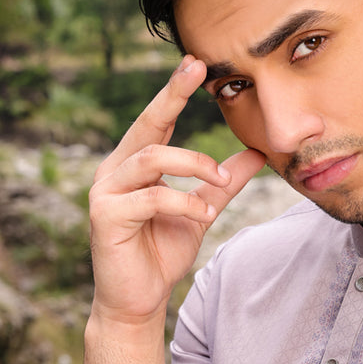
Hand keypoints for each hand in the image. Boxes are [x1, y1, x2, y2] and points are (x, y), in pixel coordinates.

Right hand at [88, 55, 264, 328]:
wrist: (139, 299)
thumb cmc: (162, 253)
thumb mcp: (201, 211)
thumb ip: (223, 183)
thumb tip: (257, 153)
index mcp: (134, 165)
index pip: (156, 121)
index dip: (174, 92)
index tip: (196, 63)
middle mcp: (114, 171)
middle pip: (146, 126)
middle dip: (171, 95)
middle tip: (196, 69)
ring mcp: (105, 192)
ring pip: (151, 158)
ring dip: (192, 164)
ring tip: (219, 181)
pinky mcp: (105, 216)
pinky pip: (150, 197)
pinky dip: (184, 202)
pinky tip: (205, 214)